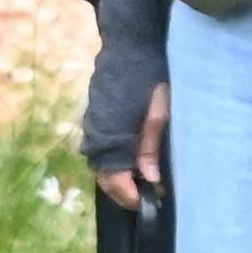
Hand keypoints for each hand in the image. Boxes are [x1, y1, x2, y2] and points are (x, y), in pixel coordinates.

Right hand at [94, 83, 168, 210]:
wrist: (130, 49)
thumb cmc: (149, 80)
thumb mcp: (158, 114)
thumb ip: (150, 147)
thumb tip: (150, 179)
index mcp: (109, 139)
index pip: (115, 181)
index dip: (132, 196)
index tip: (152, 203)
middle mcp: (95, 137)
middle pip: (106, 178)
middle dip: (127, 192)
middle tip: (152, 197)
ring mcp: (92, 129)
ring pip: (103, 166)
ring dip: (122, 178)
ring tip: (146, 182)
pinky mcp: (96, 120)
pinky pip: (103, 151)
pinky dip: (117, 163)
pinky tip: (136, 162)